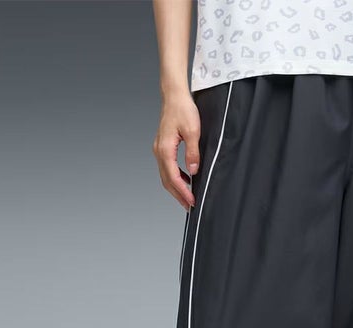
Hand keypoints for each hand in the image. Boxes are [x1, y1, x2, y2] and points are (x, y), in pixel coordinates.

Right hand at [153, 90, 200, 210]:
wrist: (174, 96)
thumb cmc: (183, 109)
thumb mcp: (193, 131)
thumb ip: (193, 153)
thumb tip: (193, 172)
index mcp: (165, 149)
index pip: (173, 177)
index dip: (182, 192)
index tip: (191, 201)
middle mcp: (159, 151)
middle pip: (167, 180)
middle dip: (178, 195)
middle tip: (189, 206)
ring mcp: (159, 149)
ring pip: (166, 175)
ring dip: (176, 188)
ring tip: (187, 197)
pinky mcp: (163, 147)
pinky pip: (167, 168)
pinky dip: (175, 178)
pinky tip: (185, 181)